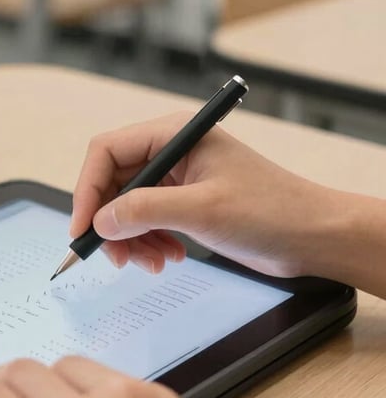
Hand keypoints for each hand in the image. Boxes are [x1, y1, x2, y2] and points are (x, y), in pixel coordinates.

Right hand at [70, 112, 337, 279]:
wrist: (315, 236)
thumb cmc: (273, 210)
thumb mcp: (202, 209)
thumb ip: (145, 211)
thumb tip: (100, 221)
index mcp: (174, 135)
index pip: (107, 151)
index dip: (88, 189)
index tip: (83, 228)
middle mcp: (172, 152)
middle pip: (114, 182)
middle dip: (111, 222)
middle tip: (116, 257)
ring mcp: (178, 178)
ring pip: (127, 206)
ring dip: (131, 238)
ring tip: (153, 263)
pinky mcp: (185, 202)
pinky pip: (147, 221)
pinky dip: (148, 243)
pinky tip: (168, 258)